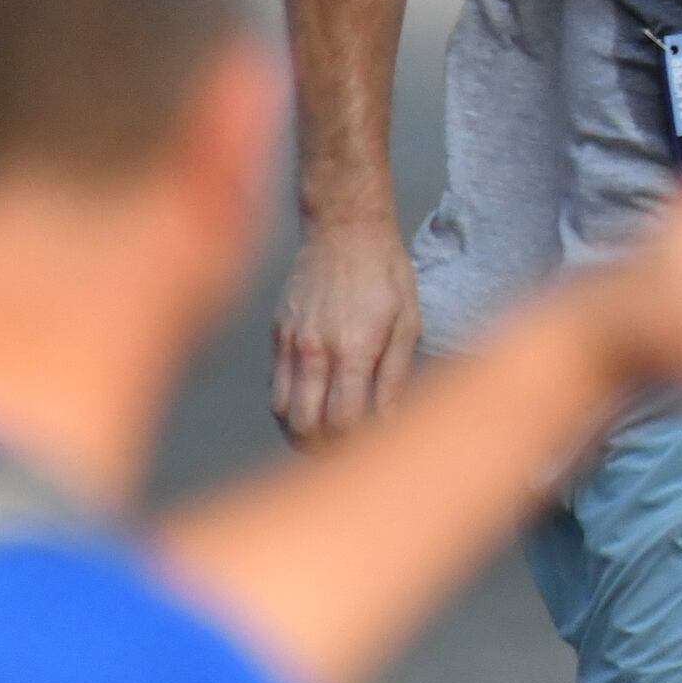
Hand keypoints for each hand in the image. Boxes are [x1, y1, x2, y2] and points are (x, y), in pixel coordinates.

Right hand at [270, 213, 421, 446]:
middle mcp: (315, 352)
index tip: (376, 448)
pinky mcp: (277, 335)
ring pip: (282, 413)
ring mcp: (290, 344)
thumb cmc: (386, 272)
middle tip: (350, 455)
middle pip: (306, 428)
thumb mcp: (407, 322)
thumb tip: (391, 421)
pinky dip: (289, 409)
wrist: (343, 227)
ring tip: (328, 441)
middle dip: (327, 451)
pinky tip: (312, 409)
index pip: (344, 424)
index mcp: (353, 351)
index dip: (358, 446)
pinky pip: (274, 387)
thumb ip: (395, 376)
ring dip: (302, 435)